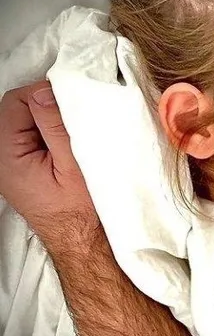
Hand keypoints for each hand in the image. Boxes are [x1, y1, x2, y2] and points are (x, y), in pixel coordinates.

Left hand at [0, 81, 98, 247]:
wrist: (83, 243)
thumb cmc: (82, 212)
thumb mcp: (74, 165)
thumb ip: (56, 127)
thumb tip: (45, 93)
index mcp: (8, 155)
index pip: (17, 102)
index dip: (46, 95)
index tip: (74, 102)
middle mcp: (3, 158)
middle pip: (19, 110)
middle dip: (49, 107)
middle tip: (78, 118)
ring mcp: (13, 163)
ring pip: (28, 122)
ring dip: (53, 120)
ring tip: (76, 134)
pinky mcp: (25, 168)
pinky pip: (34, 137)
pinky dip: (52, 133)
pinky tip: (70, 144)